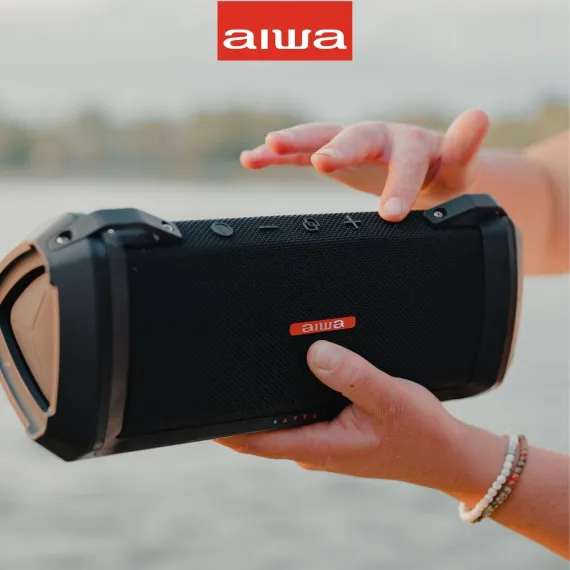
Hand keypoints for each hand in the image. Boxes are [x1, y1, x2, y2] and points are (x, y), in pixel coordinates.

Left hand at [216, 341, 472, 492]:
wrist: (447, 455)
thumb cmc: (421, 433)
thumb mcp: (389, 397)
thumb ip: (351, 375)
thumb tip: (315, 353)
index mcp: (321, 445)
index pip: (258, 440)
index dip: (226, 427)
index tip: (202, 409)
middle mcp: (317, 448)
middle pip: (264, 431)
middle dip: (242, 410)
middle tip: (225, 378)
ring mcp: (325, 443)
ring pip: (282, 424)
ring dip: (266, 406)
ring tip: (251, 376)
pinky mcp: (336, 435)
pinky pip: (301, 418)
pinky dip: (288, 403)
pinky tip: (292, 382)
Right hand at [240, 109, 489, 220]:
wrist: (425, 171)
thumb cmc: (442, 174)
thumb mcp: (459, 168)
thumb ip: (463, 148)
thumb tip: (478, 114)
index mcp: (412, 145)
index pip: (407, 161)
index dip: (398, 183)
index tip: (391, 213)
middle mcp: (380, 137)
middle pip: (358, 136)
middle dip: (341, 149)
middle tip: (324, 163)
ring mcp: (352, 144)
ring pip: (323, 137)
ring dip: (296, 141)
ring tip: (268, 146)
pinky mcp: (333, 154)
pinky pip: (302, 151)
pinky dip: (278, 155)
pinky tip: (252, 158)